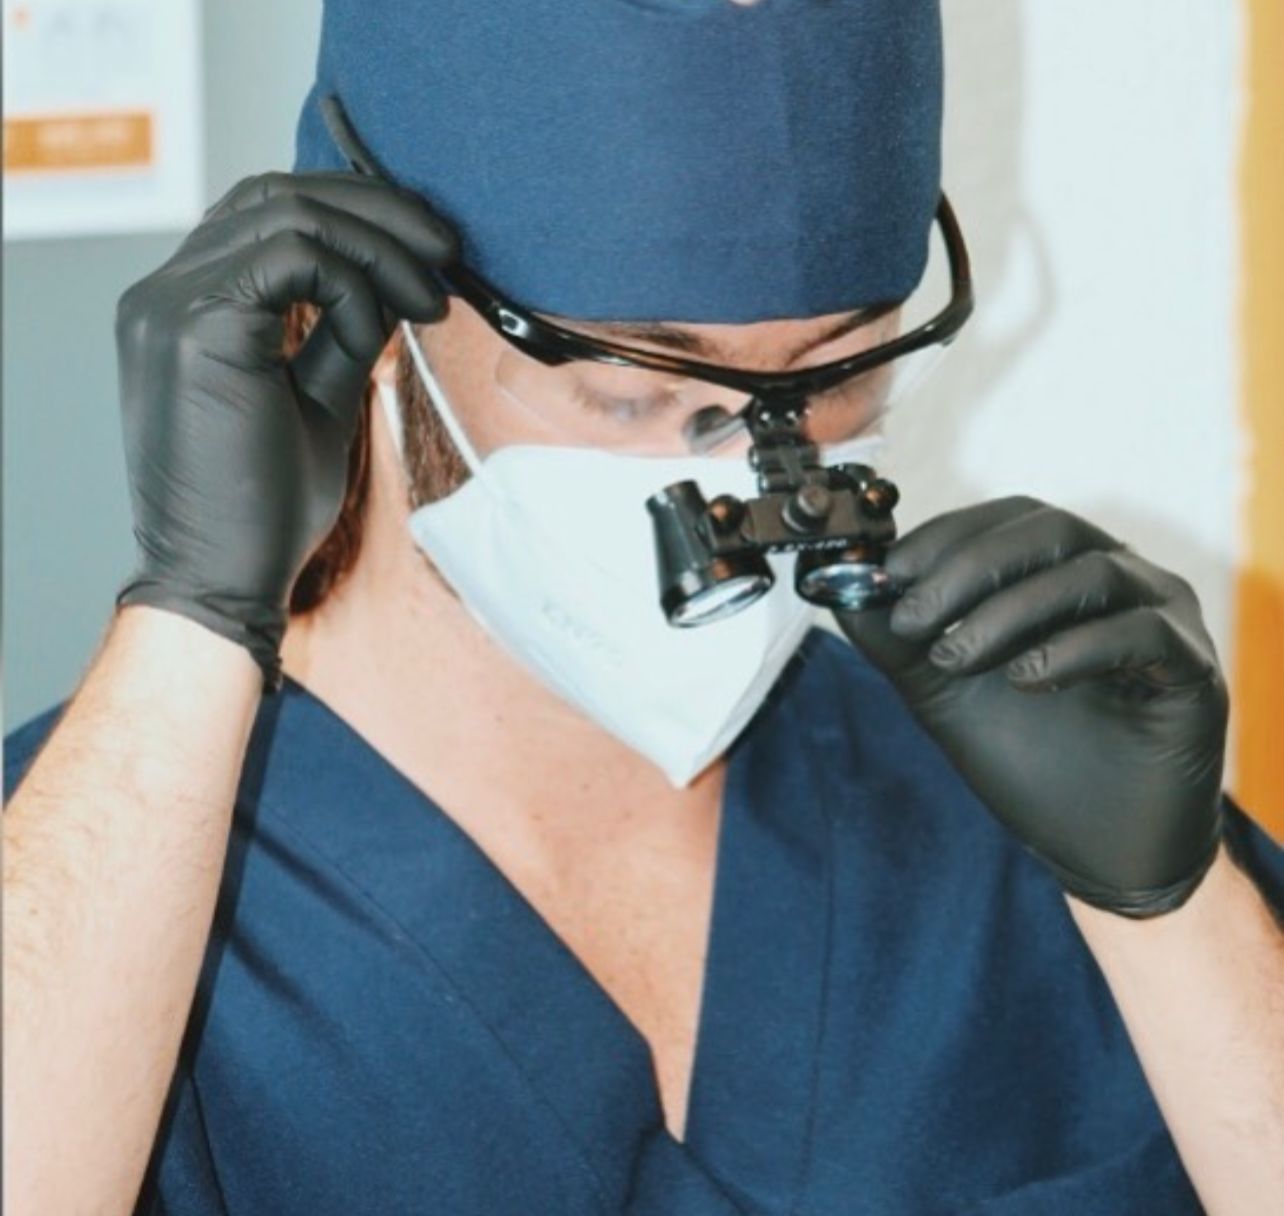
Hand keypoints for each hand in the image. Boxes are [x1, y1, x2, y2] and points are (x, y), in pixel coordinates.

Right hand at [114, 171, 456, 686]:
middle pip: (278, 193)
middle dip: (378, 210)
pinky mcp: (193, 325)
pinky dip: (355, 281)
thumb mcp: (317, 398)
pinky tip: (388, 326)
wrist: (224, 578)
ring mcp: (169, 302)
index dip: (356, 215)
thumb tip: (395, 282)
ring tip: (435, 292)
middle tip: (448, 247)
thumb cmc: (265, 506)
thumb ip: (340, 332)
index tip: (428, 254)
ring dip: (380, 244)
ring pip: (289, 212)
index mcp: (188, 305)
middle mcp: (165, 290)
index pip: (268, 213)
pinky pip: (293, 256)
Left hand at [835, 496, 1228, 917]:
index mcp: (1060, 571)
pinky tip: (1024, 680)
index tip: (888, 574)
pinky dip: (1072, 648)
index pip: (1005, 520)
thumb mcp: (943, 691)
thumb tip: (839, 587)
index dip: (943, 538)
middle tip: (915, 619)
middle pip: (1046, 529)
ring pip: (1089, 571)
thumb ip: (896, 640)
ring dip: (1007, 611)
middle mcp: (1118, 578)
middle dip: (967, 568)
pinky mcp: (1192, 669)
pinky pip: (1139, 632)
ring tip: (955, 660)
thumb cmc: (1027, 759)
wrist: (1091, 848)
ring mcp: (1162, 617)